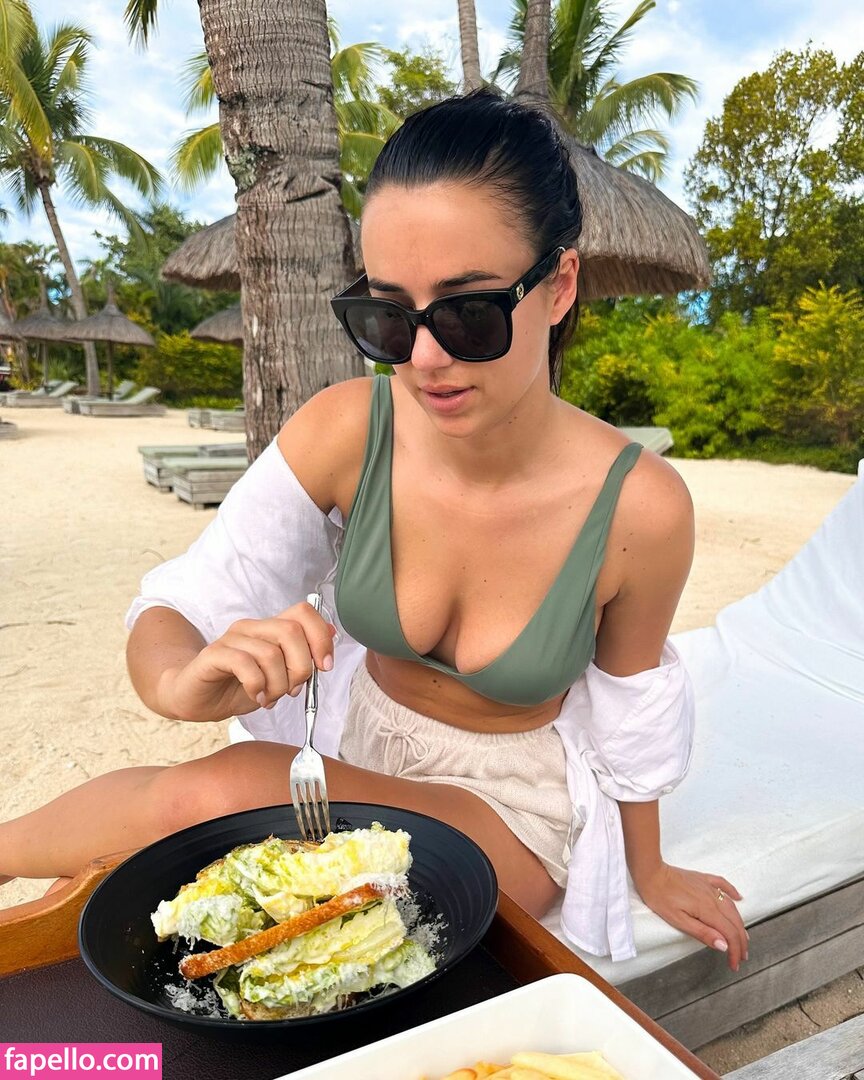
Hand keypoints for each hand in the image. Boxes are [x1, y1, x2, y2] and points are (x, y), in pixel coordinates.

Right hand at [159, 601, 336, 721]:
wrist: (197, 699)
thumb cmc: (239, 687)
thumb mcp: (279, 676)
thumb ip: (302, 657)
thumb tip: (332, 633)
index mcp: (271, 628)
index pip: (304, 612)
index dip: (320, 637)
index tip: (325, 666)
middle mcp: (252, 627)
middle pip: (291, 632)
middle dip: (300, 667)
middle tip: (292, 690)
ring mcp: (232, 638)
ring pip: (270, 653)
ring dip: (277, 684)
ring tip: (270, 698)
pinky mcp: (214, 654)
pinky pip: (244, 665)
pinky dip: (257, 686)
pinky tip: (256, 697)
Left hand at [633, 862, 747, 970]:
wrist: (651, 873)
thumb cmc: (660, 897)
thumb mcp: (678, 920)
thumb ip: (702, 933)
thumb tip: (723, 945)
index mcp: (708, 909)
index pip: (729, 934)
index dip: (735, 951)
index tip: (734, 964)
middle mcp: (713, 897)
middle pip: (735, 922)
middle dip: (741, 942)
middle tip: (741, 957)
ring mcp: (708, 887)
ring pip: (732, 906)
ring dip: (739, 923)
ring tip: (743, 938)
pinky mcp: (702, 879)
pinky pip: (723, 885)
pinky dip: (733, 893)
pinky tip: (738, 898)